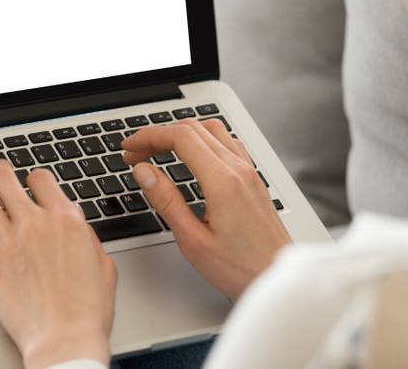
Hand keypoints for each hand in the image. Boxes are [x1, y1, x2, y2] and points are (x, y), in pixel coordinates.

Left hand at [0, 160, 116, 368]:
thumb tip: (76, 226)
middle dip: (1, 170)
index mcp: (65, 219)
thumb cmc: (87, 309)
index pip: (42, 179)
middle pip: (8, 179)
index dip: (36, 178)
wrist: (65, 339)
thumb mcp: (103, 264)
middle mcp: (34, 222)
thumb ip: (87, 237)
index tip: (33, 184)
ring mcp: (7, 240)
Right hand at [123, 118, 290, 299]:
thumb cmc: (241, 269)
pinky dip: (203, 140)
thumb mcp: (193, 241)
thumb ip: (166, 201)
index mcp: (223, 181)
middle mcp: (239, 169)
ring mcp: (249, 172)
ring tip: (159, 151)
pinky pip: (228, 143)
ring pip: (212, 130)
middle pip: (193, 129)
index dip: (149, 136)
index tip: (129, 147)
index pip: (180, 137)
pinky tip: (192, 157)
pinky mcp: (254, 180)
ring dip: (182, 134)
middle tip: (136, 154)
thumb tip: (144, 172)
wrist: (277, 279)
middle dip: (159, 135)